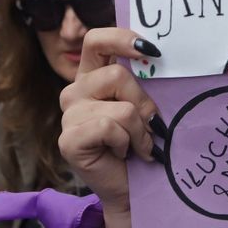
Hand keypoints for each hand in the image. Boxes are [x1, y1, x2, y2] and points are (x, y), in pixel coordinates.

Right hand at [58, 29, 164, 227]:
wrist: (134, 189)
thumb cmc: (142, 145)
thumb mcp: (145, 106)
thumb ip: (144, 80)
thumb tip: (158, 54)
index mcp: (92, 77)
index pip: (96, 39)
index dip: (122, 38)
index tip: (151, 51)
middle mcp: (75, 91)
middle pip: (117, 77)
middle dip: (144, 104)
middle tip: (150, 127)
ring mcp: (69, 115)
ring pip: (120, 108)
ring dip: (139, 130)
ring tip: (138, 146)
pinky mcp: (69, 139)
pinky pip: (109, 127)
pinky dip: (127, 143)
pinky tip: (123, 154)